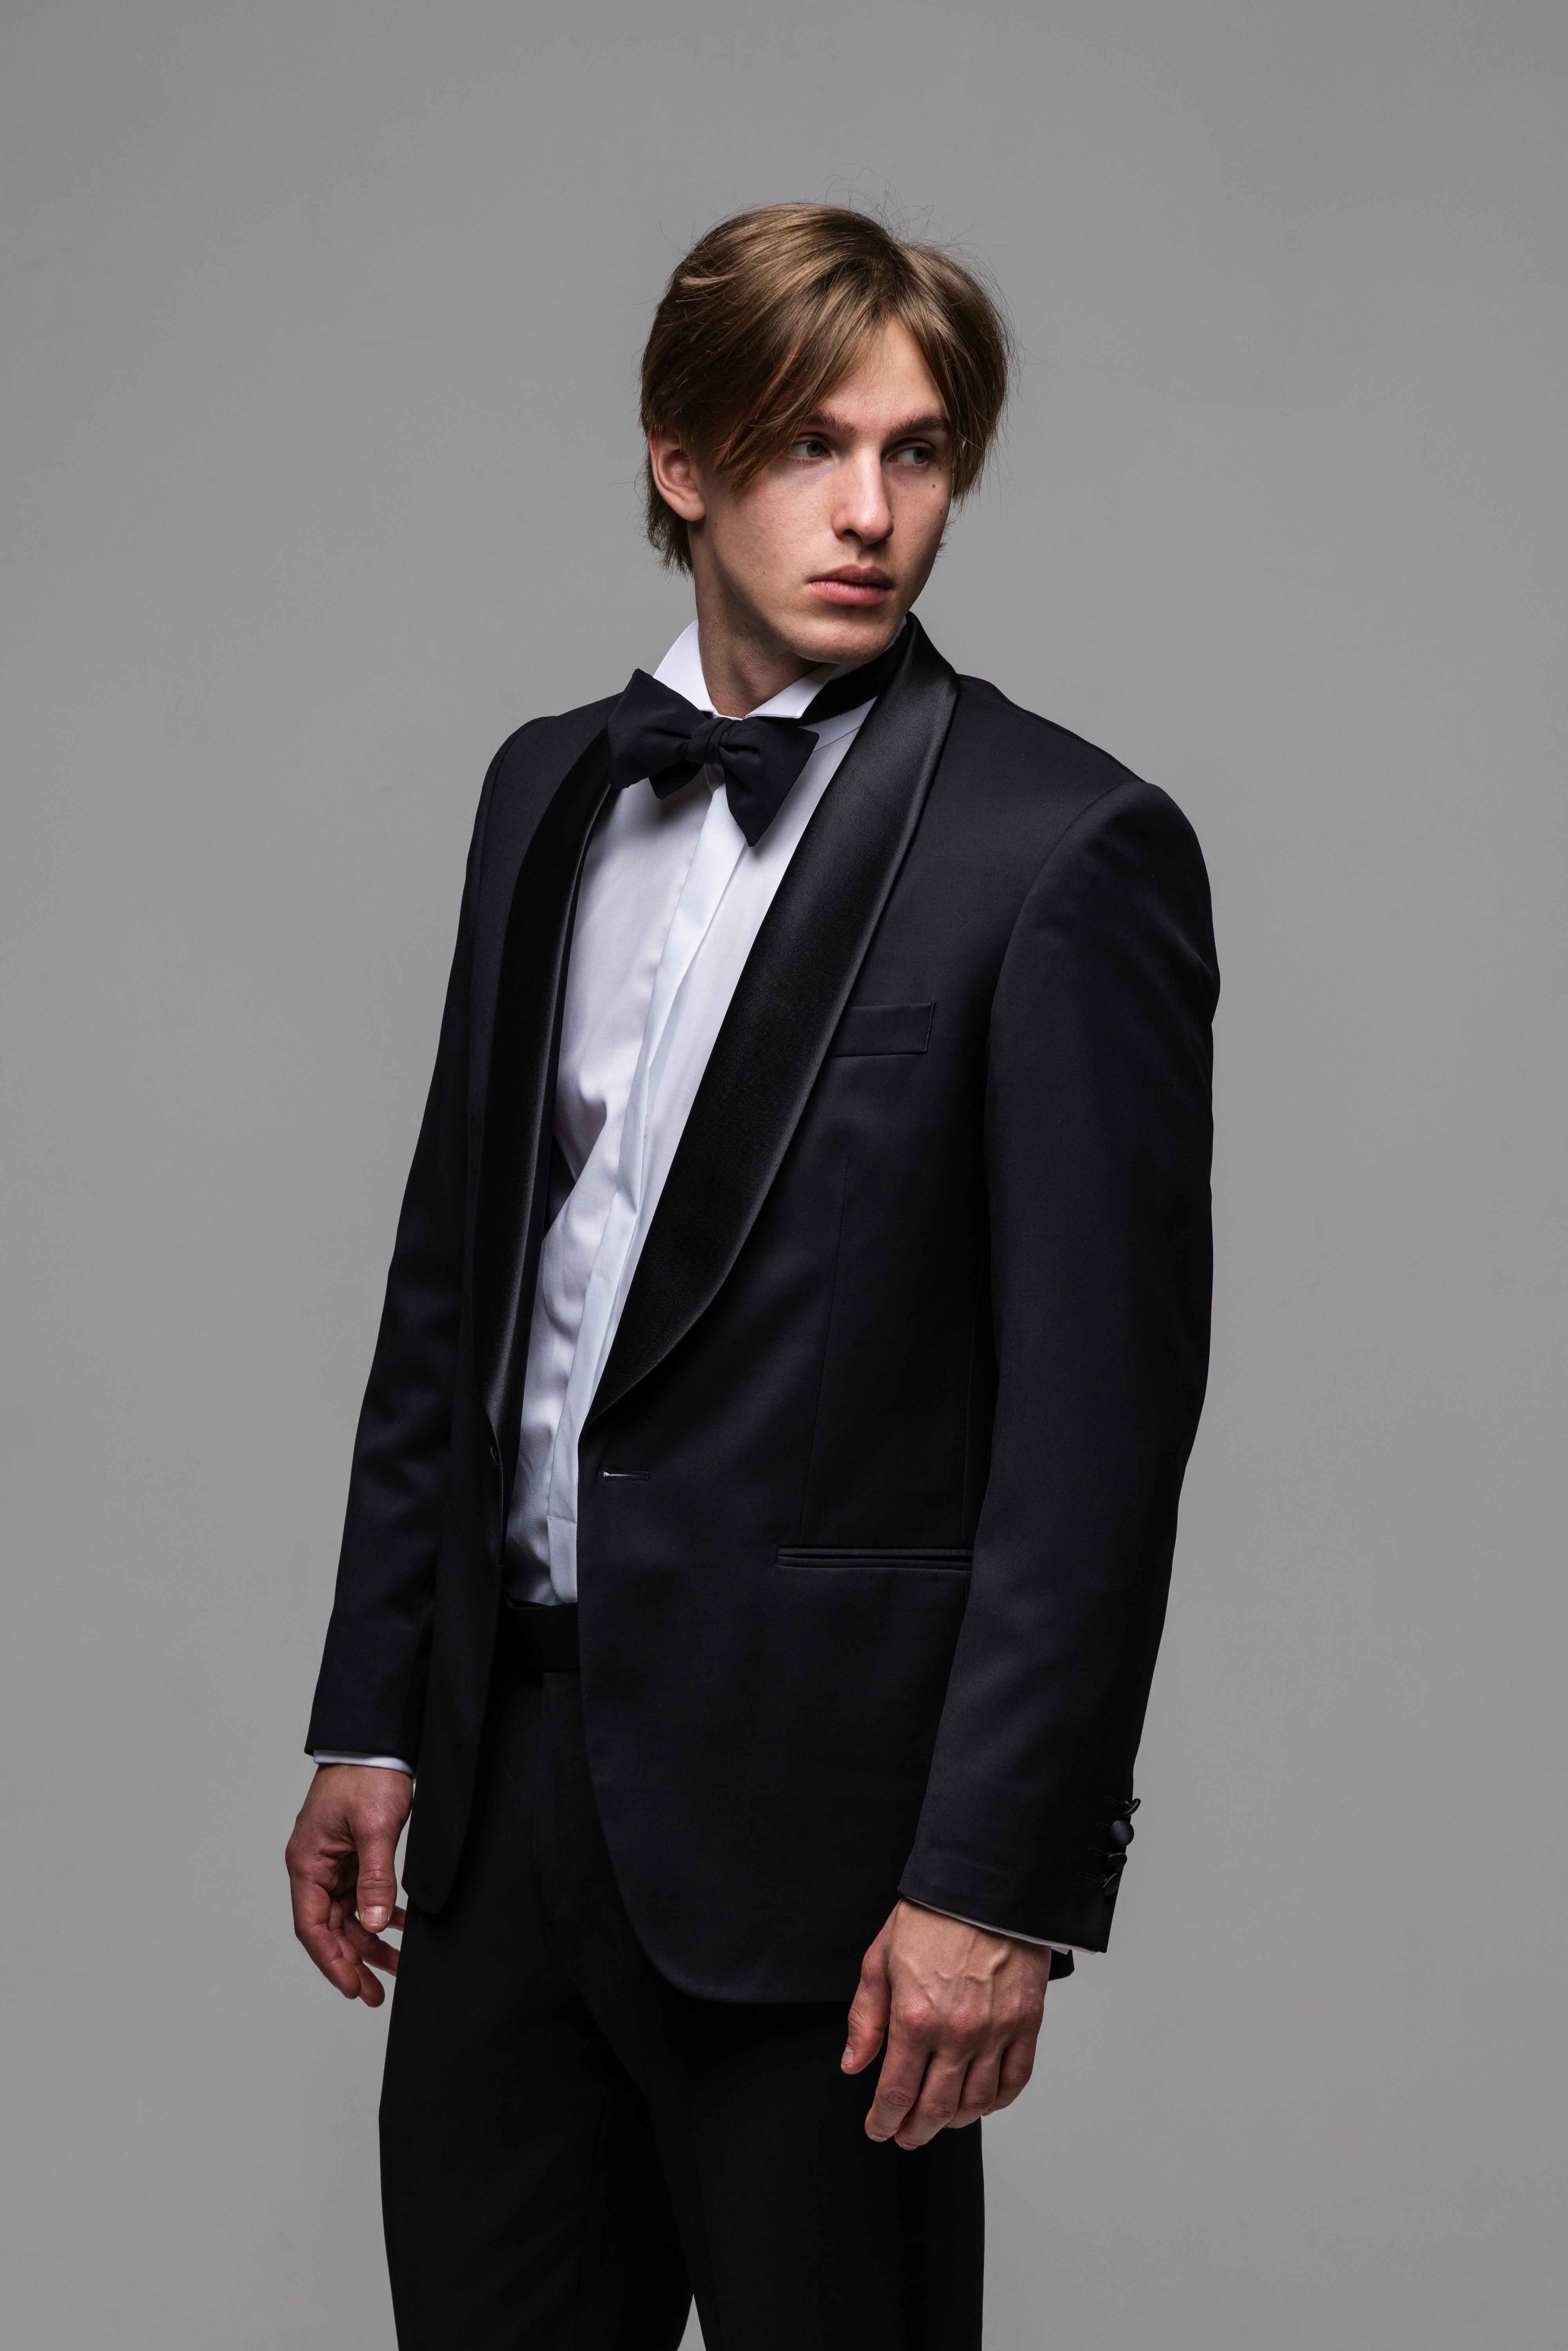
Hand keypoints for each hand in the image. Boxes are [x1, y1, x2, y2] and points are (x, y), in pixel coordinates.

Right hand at [285, 1764, 412, 2006]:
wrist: (377, 1741)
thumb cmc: (367, 1775)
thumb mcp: (375, 1826)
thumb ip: (376, 1875)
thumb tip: (374, 1923)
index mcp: (308, 1863)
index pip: (313, 1927)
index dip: (332, 1962)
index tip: (353, 1989)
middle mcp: (315, 1867)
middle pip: (330, 1928)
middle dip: (352, 1962)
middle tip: (375, 1993)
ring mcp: (333, 1862)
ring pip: (348, 1916)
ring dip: (369, 1943)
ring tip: (394, 1969)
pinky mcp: (352, 1855)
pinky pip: (361, 1895)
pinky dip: (379, 1914)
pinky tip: (400, 1930)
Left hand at [842, 1899, 1049, 2148]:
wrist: (984, 1886)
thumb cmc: (932, 1916)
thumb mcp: (880, 1960)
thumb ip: (866, 2018)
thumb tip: (854, 2063)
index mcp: (915, 2018)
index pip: (897, 2092)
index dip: (884, 2120)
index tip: (878, 2127)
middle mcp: (957, 2033)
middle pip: (935, 2107)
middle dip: (915, 2130)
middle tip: (905, 2135)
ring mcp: (996, 2031)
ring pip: (976, 2102)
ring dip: (954, 2121)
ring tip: (940, 2120)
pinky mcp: (1026, 2023)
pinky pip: (1015, 2079)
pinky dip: (998, 2101)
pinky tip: (983, 2102)